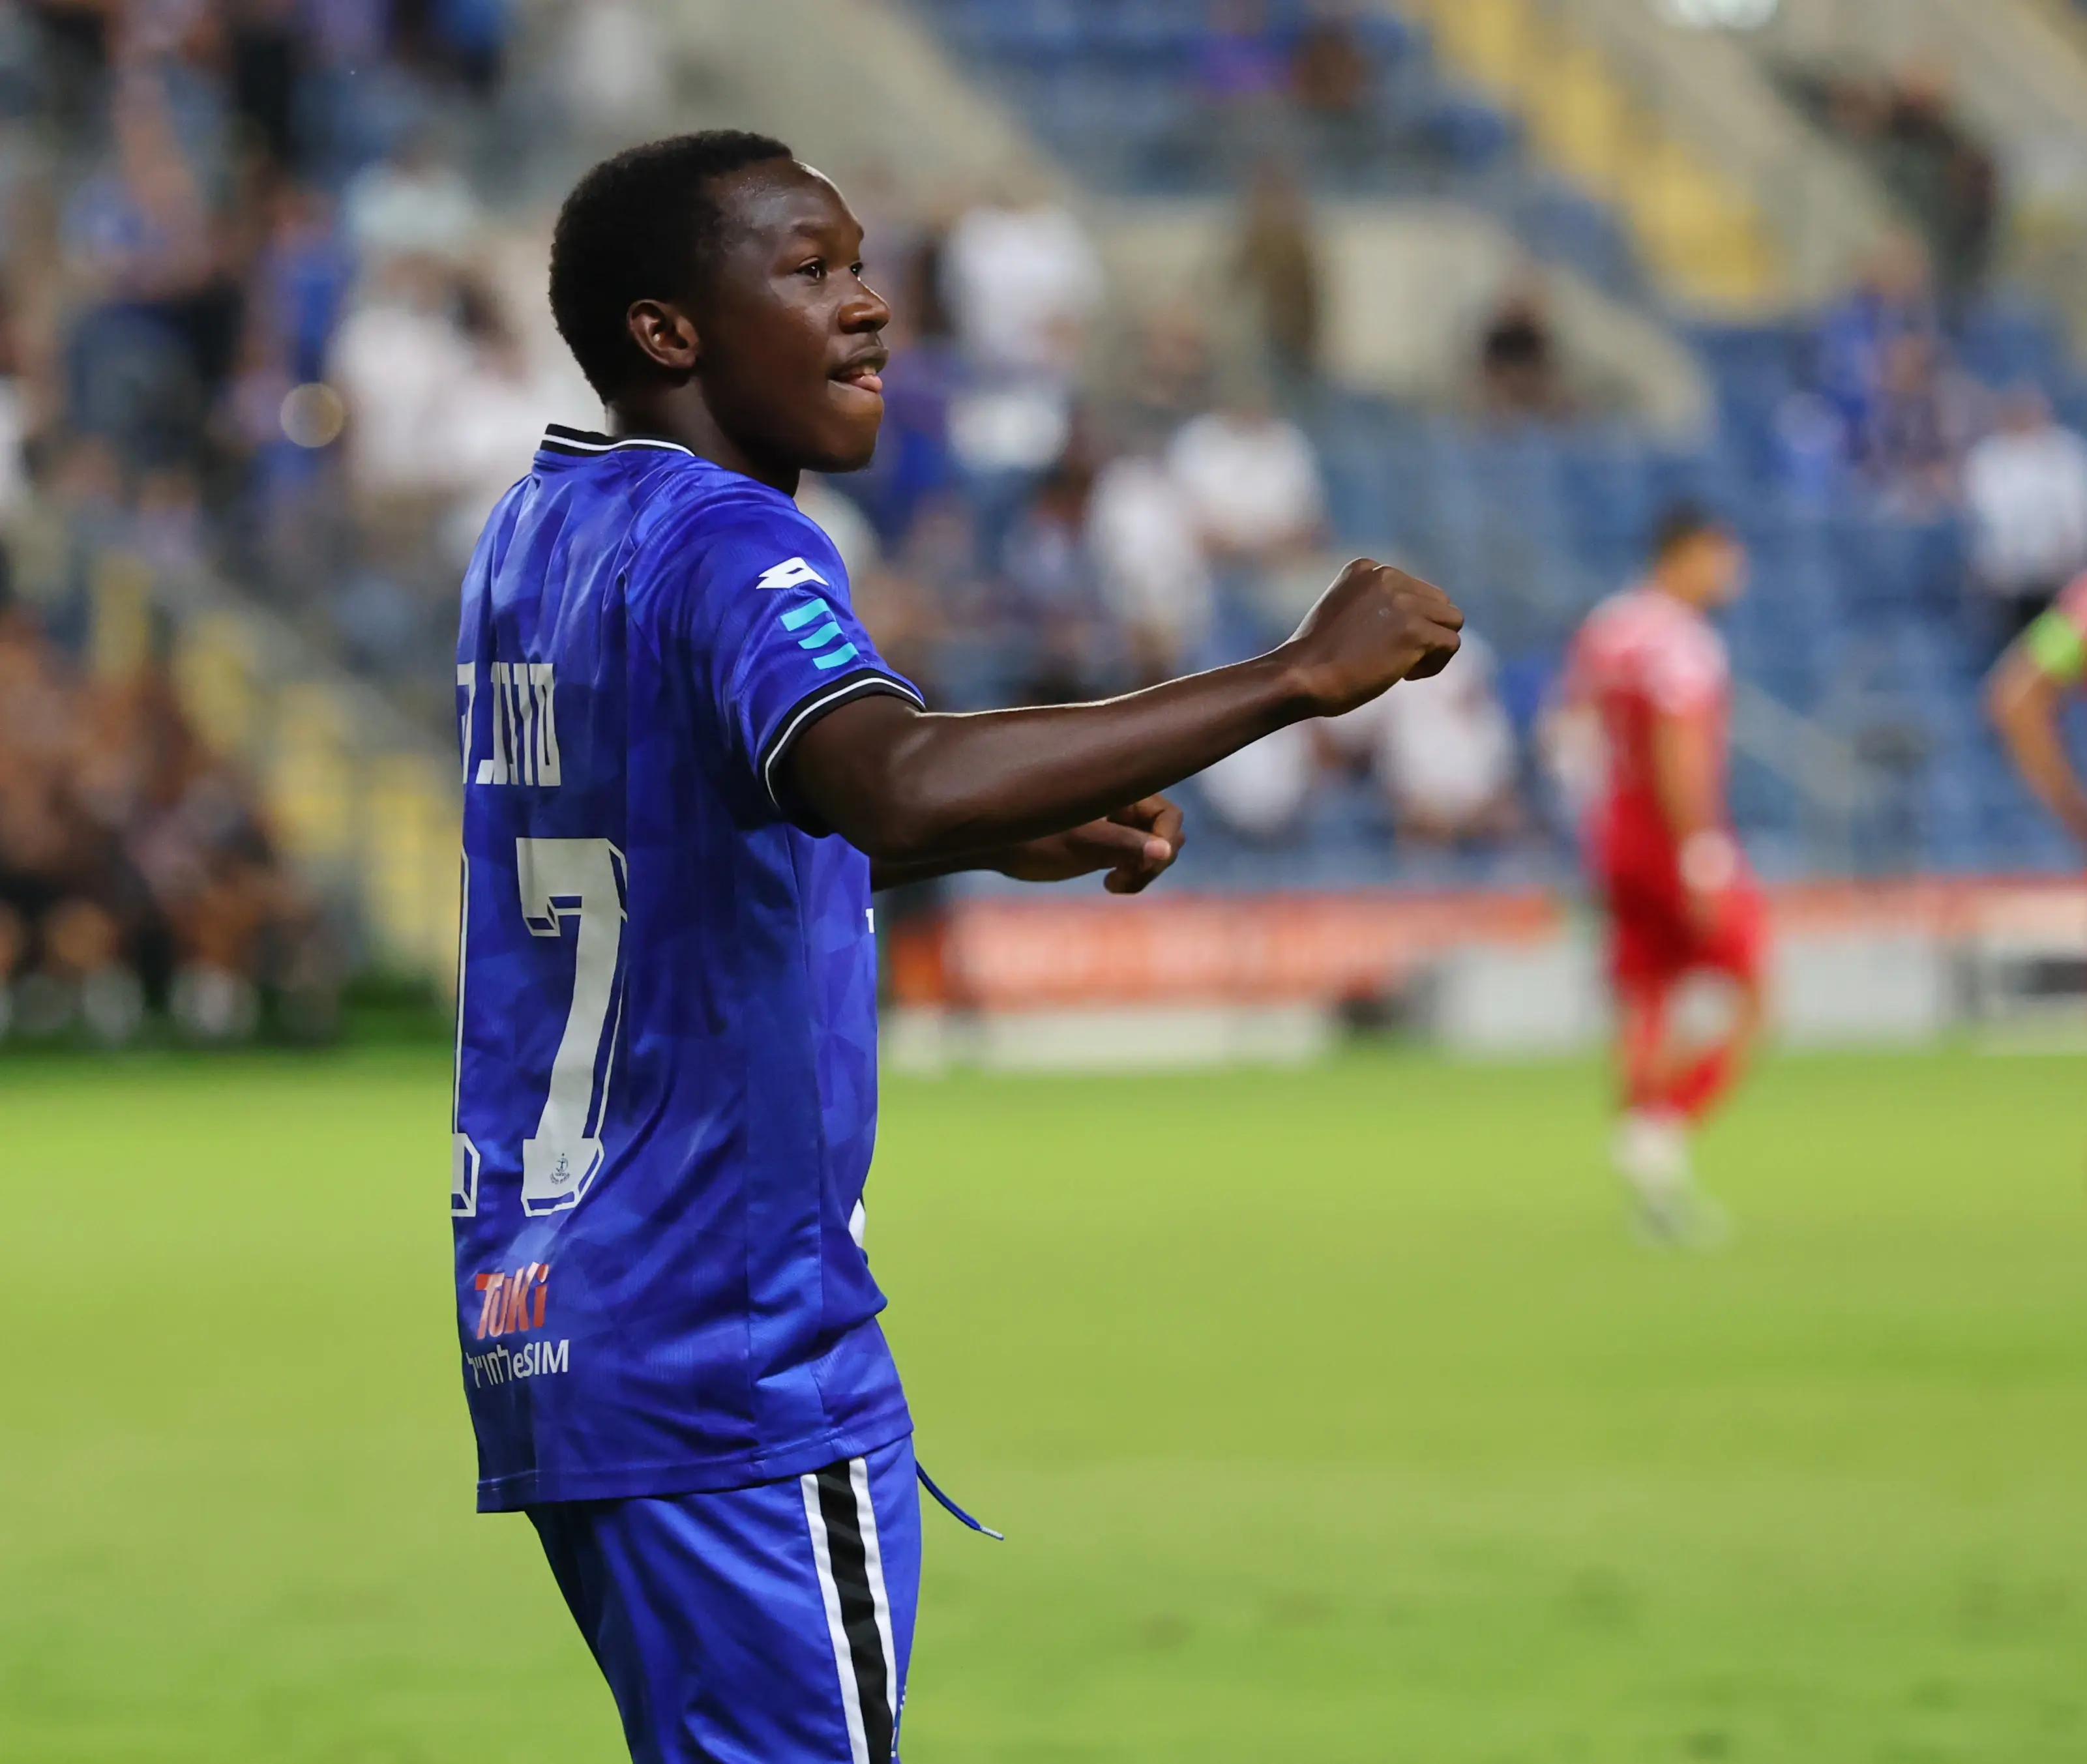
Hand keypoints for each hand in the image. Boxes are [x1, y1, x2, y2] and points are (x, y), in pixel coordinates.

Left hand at [995, 795, 1183, 893]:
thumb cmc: (1031, 836)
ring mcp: (1118, 827)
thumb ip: (1123, 844)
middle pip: (1167, 834)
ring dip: (1145, 872)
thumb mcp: (1080, 842)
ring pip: (1155, 850)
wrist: (998, 845)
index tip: (1140, 867)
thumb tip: (1165, 851)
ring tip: (1115, 885)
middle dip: (1155, 860)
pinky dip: (1133, 876)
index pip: (1169, 816)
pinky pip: (1138, 861)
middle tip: (1125, 878)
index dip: (1165, 842)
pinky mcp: (1109, 846)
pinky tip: (1111, 885)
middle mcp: (1124, 806)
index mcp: (1120, 791)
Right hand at [1280, 559, 1464, 717]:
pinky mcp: (1415, 630)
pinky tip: (1405, 676)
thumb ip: (1377, 606)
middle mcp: (1387, 576)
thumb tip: (1422, 622)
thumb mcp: (1345, 615)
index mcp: (1366, 568)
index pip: (1415, 589)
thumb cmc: (1315, 660)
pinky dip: (1435, 664)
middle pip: (1439, 602)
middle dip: (1426, 631)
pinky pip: (1451, 643)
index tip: (1379, 644)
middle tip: (1395, 658)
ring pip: (1452, 620)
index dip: (1406, 621)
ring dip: (1434, 646)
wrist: (1300, 677)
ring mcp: (1403, 602)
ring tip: (1405, 667)